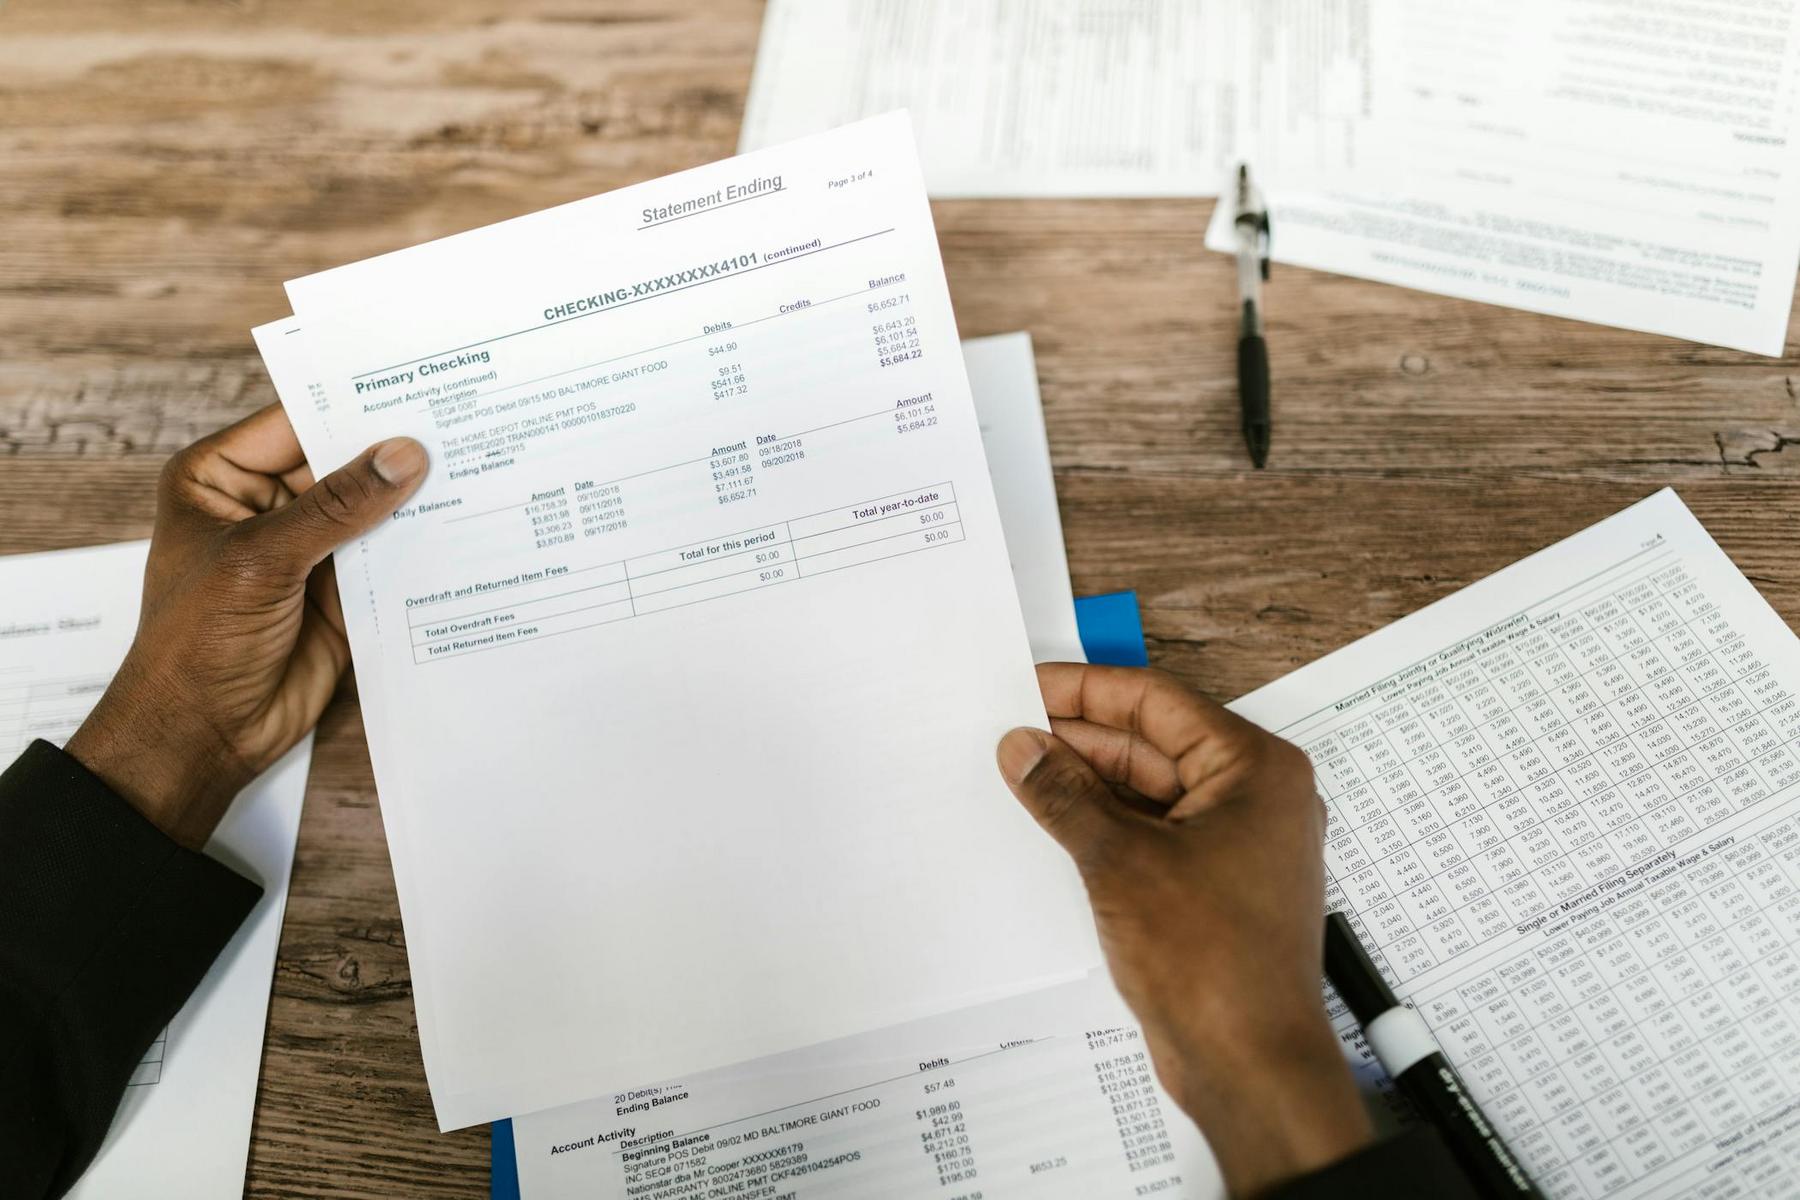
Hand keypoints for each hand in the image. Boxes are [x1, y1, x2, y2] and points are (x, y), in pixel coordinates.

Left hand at [65, 406, 426, 849]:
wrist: (203, 735)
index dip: (352, 406)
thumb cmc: (196, 643)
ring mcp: (307, 549)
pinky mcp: (341, 592)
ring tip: (481, 470)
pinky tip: (469, 528)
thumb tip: (403, 456)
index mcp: (221, 477)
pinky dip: (422, 548)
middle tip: (462, 427)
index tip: (417, 388)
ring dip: (415, 502)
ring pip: (370, 510)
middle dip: (394, 453)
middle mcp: (265, 505)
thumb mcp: (261, 561)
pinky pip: (388, 557)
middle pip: (340, 463)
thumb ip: (336, 508)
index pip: (296, 422)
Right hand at [996, 664, 1370, 1196]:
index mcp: (1255, 770)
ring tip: (1018, 775)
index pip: (1158, 703)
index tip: (1028, 686)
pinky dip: (1104, 826)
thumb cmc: (1215, 963)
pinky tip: (1051, 824)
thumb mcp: (1121, 862)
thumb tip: (1022, 748)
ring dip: (1087, 785)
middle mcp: (1255, 798)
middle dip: (1081, 740)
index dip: (1086, 691)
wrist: (1251, 1065)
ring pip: (1149, 791)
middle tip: (1010, 733)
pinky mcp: (1213, 885)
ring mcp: (1236, 844)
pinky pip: (1151, 834)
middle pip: (1154, 744)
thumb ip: (1066, 796)